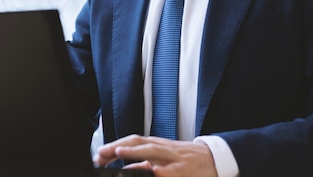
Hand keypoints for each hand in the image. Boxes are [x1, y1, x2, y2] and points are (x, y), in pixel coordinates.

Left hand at [93, 134, 217, 176]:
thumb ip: (146, 161)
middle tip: (100, 154)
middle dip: (118, 146)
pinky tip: (150, 169)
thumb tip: (127, 167)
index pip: (132, 141)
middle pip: (137, 141)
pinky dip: (158, 169)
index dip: (115, 145)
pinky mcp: (182, 169)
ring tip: (117, 151)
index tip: (99, 154)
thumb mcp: (164, 157)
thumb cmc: (186, 159)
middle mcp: (162, 148)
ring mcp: (172, 157)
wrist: (213, 158)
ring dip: (134, 150)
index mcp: (156, 145)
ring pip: (151, 150)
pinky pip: (168, 170)